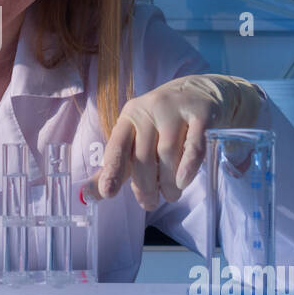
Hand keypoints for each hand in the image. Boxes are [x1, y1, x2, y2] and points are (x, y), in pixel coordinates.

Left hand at [81, 74, 263, 209]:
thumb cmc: (164, 122)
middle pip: (143, 156)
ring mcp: (176, 110)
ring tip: (170, 195)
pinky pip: (193, 146)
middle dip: (145, 187)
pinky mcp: (201, 114)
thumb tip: (91, 193)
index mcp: (130, 116)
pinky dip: (188, 167)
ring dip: (168, 183)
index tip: (108, 192)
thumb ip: (117, 165)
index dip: (112, 170)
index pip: (117, 146)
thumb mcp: (138, 137)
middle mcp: (150, 110)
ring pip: (167, 154)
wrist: (203, 91)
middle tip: (150, 204)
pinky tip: (183, 182)